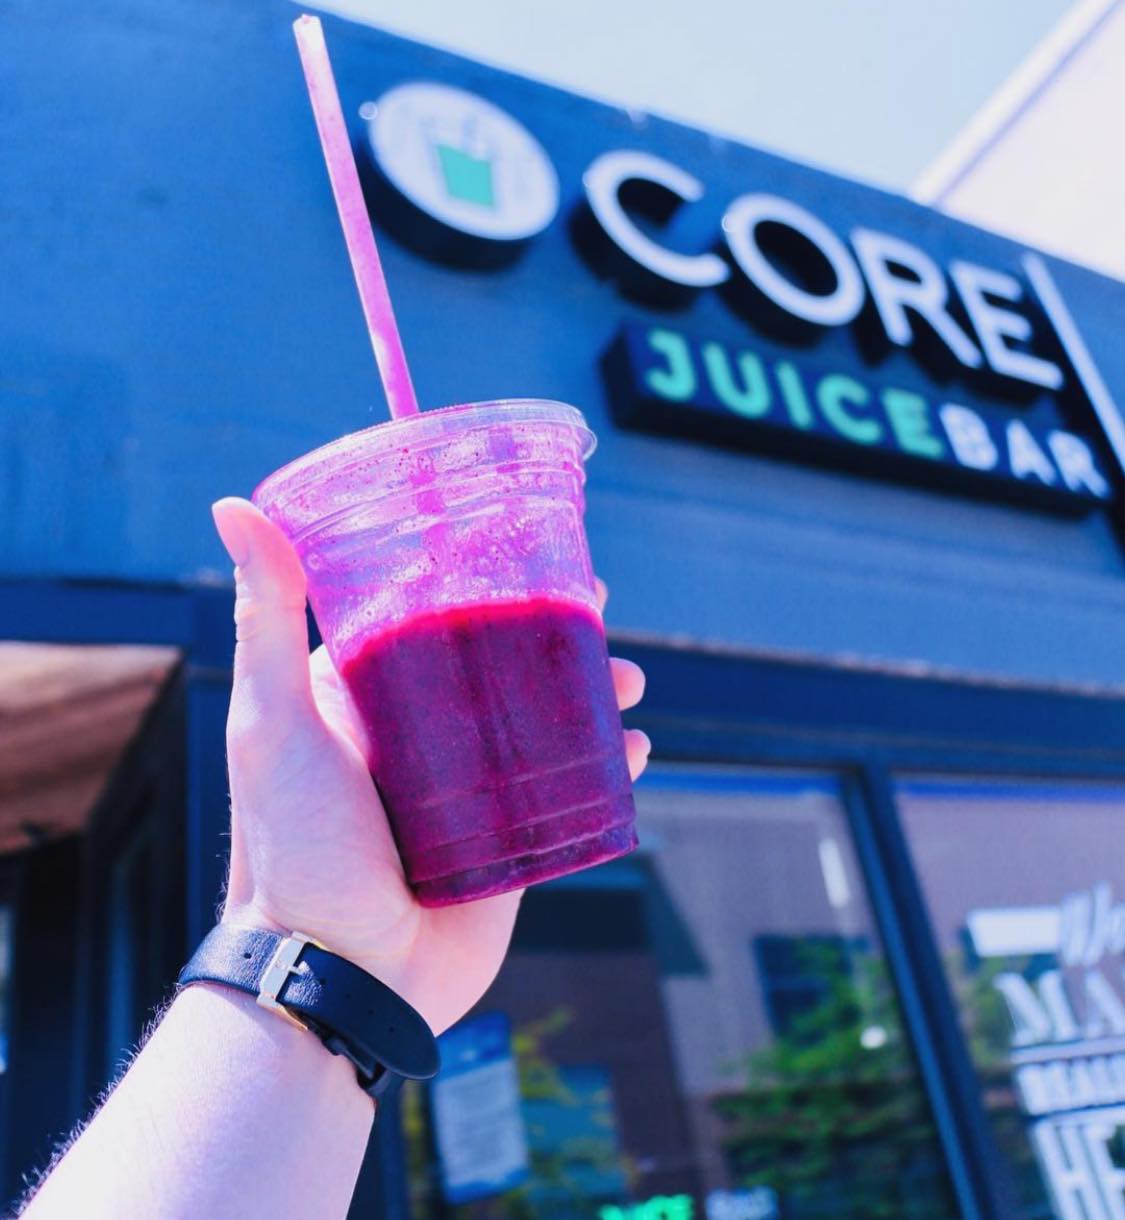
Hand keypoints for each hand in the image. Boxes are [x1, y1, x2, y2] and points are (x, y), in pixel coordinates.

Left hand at [210, 497, 649, 1033]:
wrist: (340, 981)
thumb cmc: (295, 850)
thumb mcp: (275, 721)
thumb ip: (267, 618)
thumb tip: (236, 504)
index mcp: (366, 699)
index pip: (432, 619)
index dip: (484, 582)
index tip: (532, 552)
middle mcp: (419, 740)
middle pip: (502, 667)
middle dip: (557, 638)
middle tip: (600, 616)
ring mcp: (469, 791)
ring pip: (546, 724)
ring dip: (593, 696)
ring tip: (628, 683)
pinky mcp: (510, 842)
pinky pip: (569, 793)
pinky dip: (608, 767)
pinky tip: (633, 752)